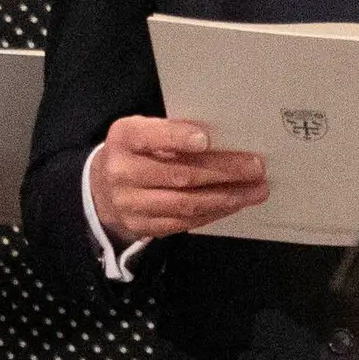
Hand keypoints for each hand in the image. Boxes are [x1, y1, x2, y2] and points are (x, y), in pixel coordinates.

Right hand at [89, 114, 267, 241]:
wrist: (102, 189)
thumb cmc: (137, 152)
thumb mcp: (144, 133)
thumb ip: (172, 133)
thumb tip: (225, 137)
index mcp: (124, 139)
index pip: (150, 137)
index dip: (177, 138)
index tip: (206, 139)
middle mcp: (122, 172)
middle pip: (179, 174)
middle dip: (223, 172)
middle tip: (256, 168)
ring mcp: (131, 203)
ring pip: (186, 203)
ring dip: (227, 197)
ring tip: (255, 190)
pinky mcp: (143, 226)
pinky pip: (185, 222)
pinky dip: (214, 212)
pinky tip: (235, 203)